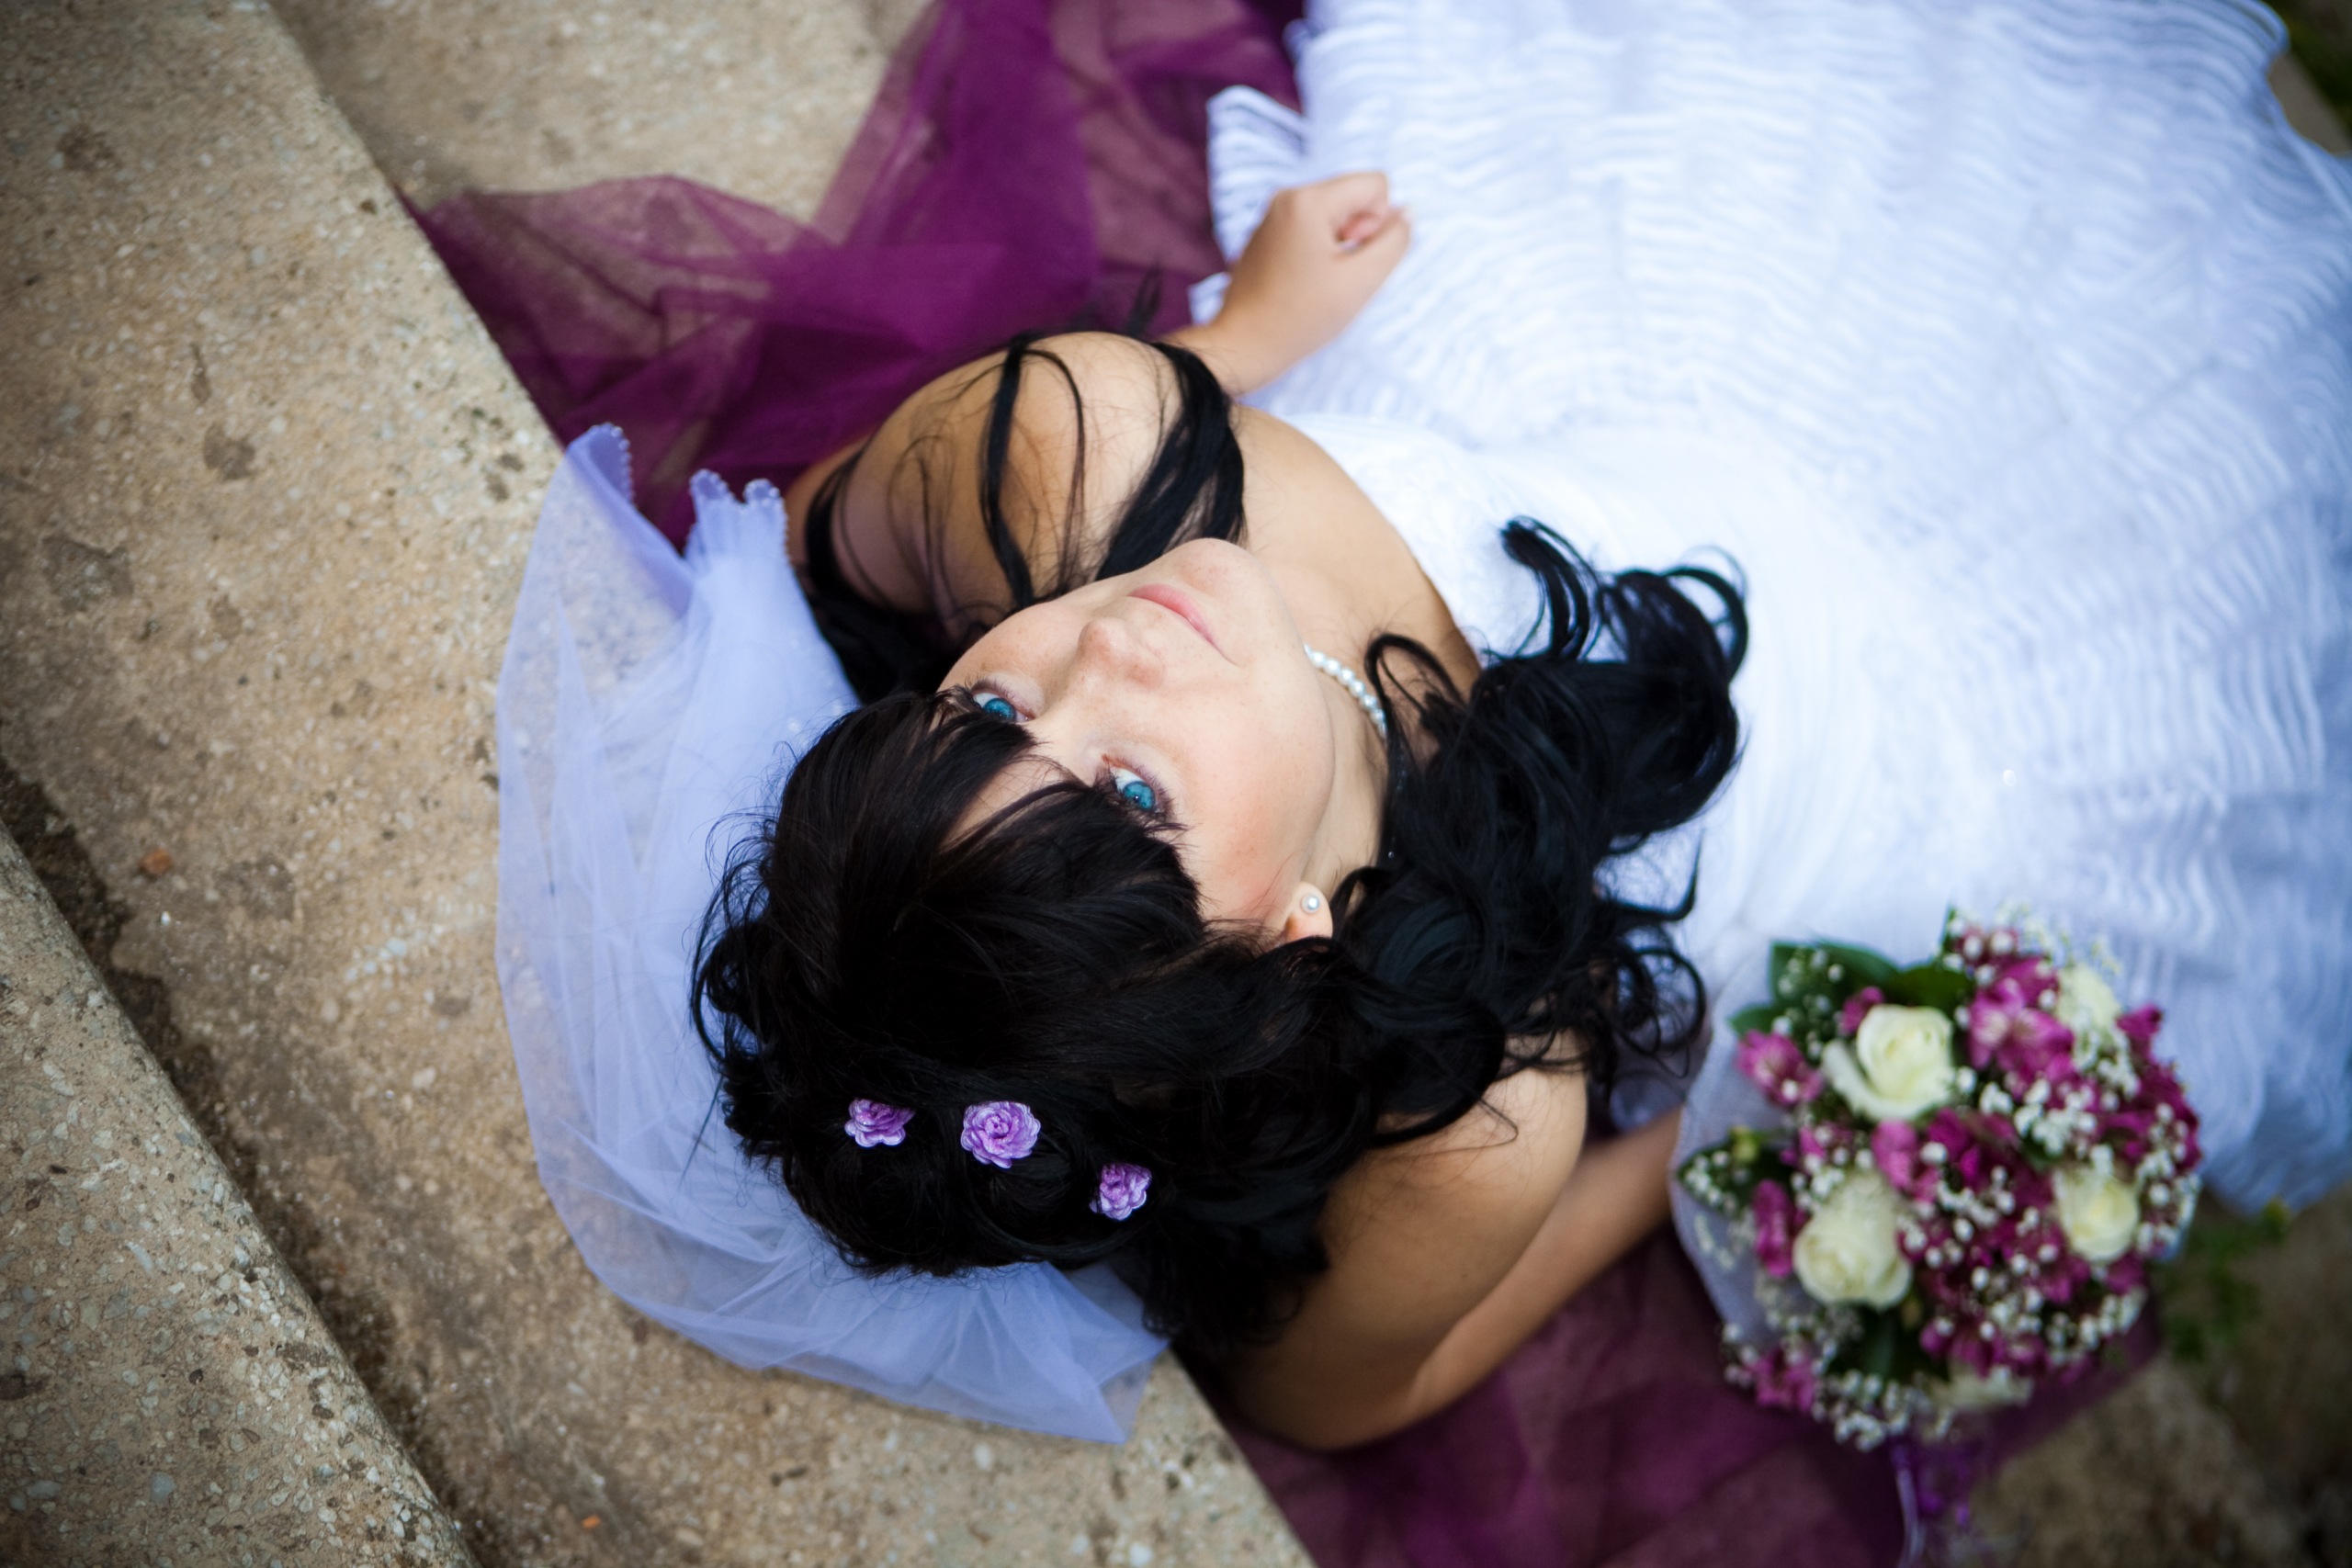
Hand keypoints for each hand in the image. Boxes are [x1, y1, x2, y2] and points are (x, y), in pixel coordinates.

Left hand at [1169, 171, 1411, 393]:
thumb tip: (1407, 212)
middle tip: (1336, 273)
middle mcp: (1287, 196)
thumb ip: (1394, 242)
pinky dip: (1318, 250)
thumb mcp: (1361, 281)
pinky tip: (1303, 282)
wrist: (1243, 345)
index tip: (1353, 255)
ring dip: (1339, 243)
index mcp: (1308, 200)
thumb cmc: (1301, 318)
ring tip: (1319, 279)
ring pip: (1334, 213)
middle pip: (1353, 195)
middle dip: (1358, 231)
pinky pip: (1311, 227)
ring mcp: (1273, 214)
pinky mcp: (1266, 234)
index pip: (1375, 184)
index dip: (1378, 223)